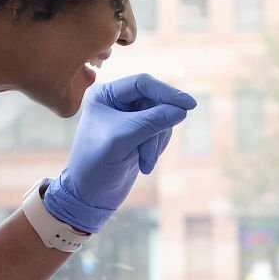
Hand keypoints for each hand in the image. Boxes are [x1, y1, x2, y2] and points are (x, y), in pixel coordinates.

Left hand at [44, 74, 195, 233]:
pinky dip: (157, 149)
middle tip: (150, 153)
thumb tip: (181, 110)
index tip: (189, 106)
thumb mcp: (123, 139)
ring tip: (144, 163)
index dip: (167, 93)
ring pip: (161, 119)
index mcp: (105, 94)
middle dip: (157, 129)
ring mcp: (128, 118)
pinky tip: (145, 164)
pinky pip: (161, 132)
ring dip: (156, 143)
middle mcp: (116, 102)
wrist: (89, 196)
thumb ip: (152, 121)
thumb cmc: (96, 164)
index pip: (143, 83)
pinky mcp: (138, 134)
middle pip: (155, 102)